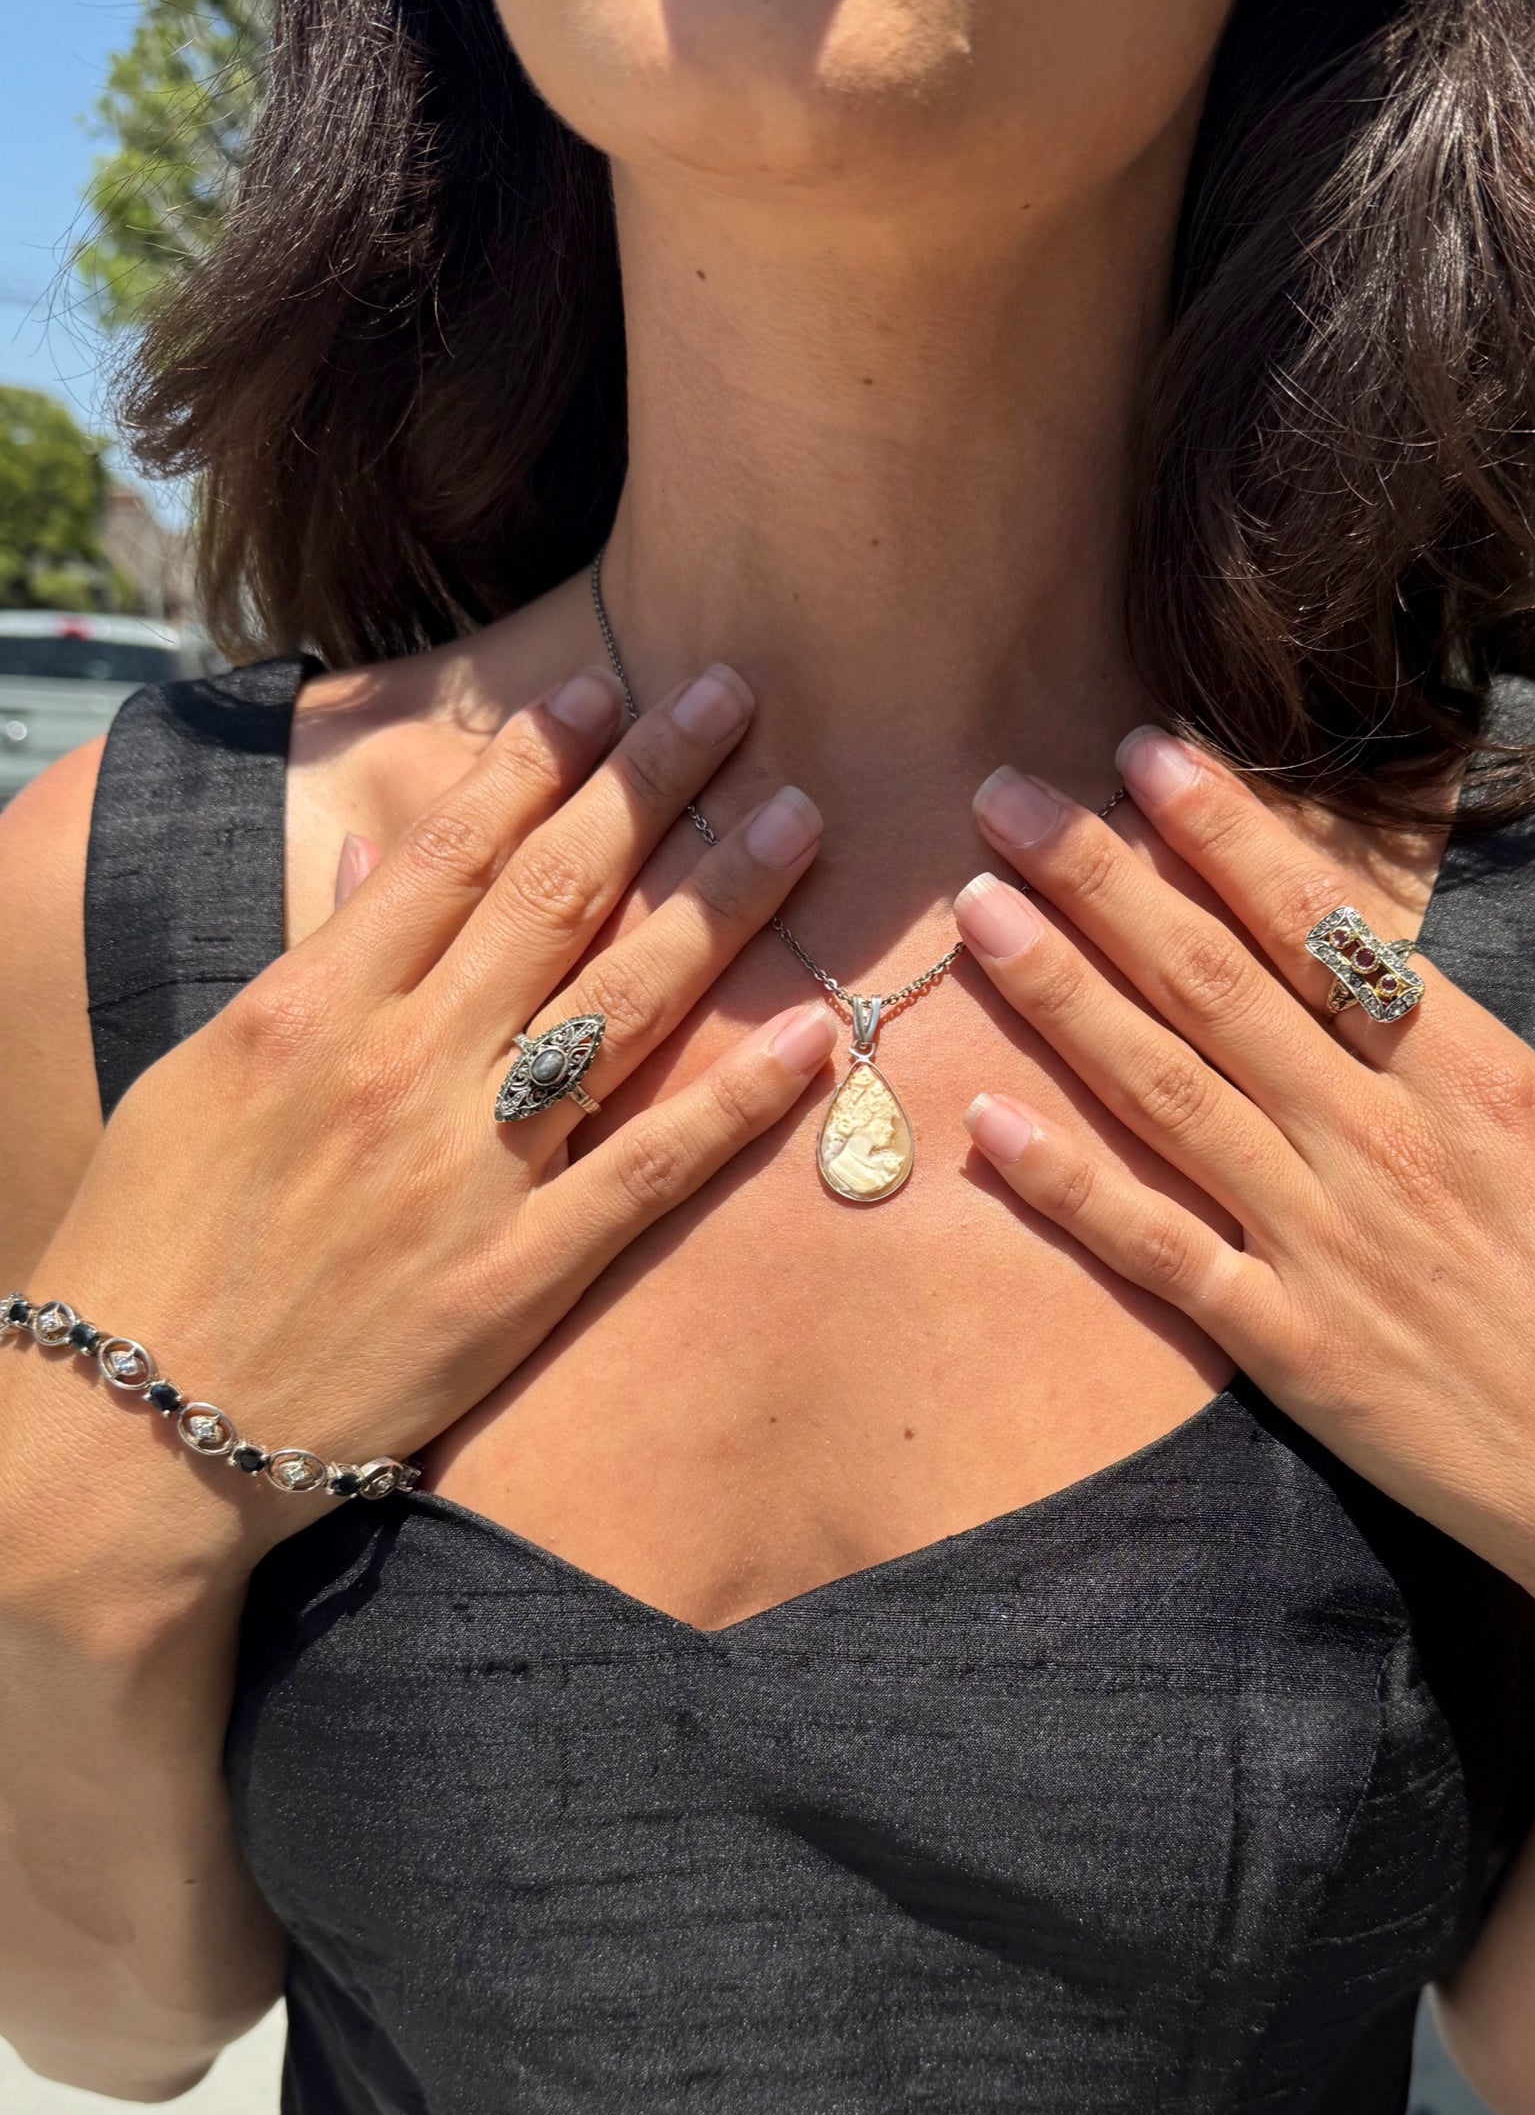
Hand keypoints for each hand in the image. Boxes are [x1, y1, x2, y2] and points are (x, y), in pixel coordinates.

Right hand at [22, 662, 834, 1545]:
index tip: (609, 687)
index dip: (542, 760)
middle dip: (654, 784)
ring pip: (622, 1005)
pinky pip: (648, 1169)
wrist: (138, 1427)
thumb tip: (382, 862)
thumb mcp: (202, 1077)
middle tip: (736, 698)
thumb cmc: (153, 1247)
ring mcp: (468, 1172)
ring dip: (719, 902)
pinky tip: (816, 1034)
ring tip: (797, 816)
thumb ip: (308, 964)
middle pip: (557, 895)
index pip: (452, 852)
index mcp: (314, 1007)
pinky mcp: (516, 1278)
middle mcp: (402, 1068)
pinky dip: (738, 1100)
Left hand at [952, 738, 1534, 1687]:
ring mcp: (1333, 1249)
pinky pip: (1163, 1258)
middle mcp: (1390, 1147)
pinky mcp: (1302, 1355)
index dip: (1230, 838)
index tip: (1150, 758)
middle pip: (1216, 987)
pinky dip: (1071, 1193)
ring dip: (1065, 998)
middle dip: (1103, 881)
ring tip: (973, 915)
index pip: (1331, 931)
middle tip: (1004, 798)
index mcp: (1492, 1085)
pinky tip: (987, 1130)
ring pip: (1169, 1095)